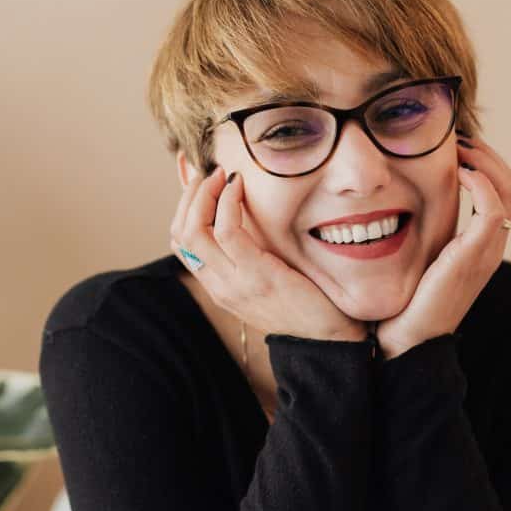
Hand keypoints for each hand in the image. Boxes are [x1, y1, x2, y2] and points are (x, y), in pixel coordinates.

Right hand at [169, 164, 368, 344]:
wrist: (330, 338)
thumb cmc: (306, 302)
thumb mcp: (268, 278)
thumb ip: (251, 255)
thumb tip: (246, 217)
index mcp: (219, 287)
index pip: (181, 243)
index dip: (183, 207)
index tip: (199, 181)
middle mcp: (219, 286)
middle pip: (180, 234)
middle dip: (188, 195)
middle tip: (208, 172)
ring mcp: (235, 283)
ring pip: (194, 231)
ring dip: (204, 193)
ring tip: (221, 174)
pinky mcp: (257, 275)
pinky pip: (228, 231)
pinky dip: (228, 201)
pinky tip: (239, 186)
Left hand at [375, 135, 510, 358]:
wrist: (405, 341)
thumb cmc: (403, 302)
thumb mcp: (415, 257)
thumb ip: (420, 231)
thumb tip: (393, 199)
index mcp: (480, 245)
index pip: (503, 190)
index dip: (485, 161)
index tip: (454, 144)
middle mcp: (491, 247)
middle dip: (488, 154)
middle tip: (457, 137)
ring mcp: (486, 252)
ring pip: (510, 190)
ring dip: (485, 160)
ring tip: (458, 147)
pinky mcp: (475, 257)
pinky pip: (494, 209)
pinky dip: (481, 183)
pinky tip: (457, 172)